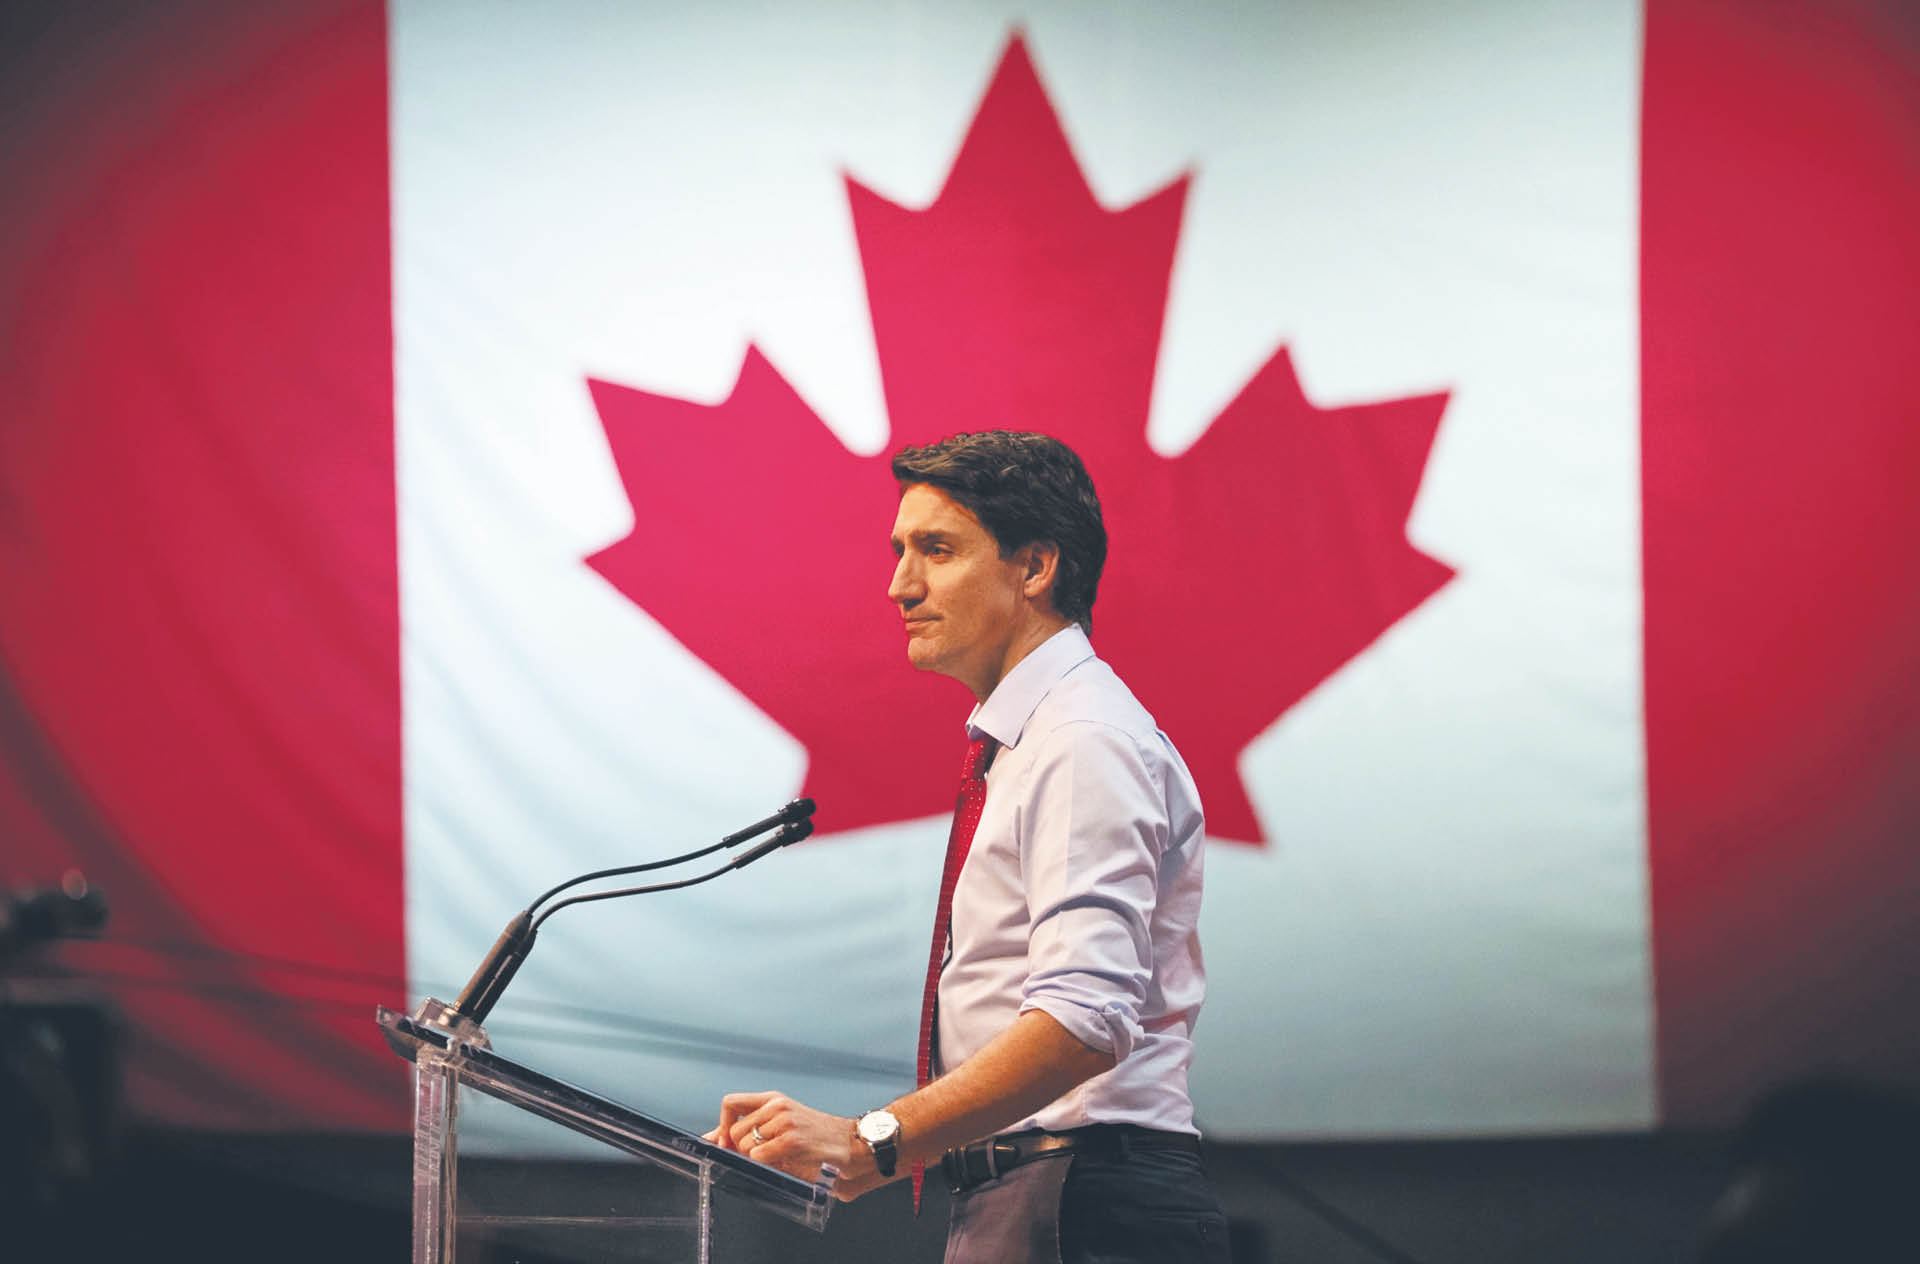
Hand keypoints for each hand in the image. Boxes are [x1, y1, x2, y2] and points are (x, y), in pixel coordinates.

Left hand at [704, 1090, 886, 1201]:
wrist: (850, 1144)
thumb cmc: (817, 1137)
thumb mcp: (781, 1125)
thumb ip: (748, 1130)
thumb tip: (714, 1138)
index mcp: (773, 1099)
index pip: (730, 1103)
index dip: (722, 1126)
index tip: (726, 1141)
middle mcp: (777, 1105)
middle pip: (734, 1130)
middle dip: (739, 1149)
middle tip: (761, 1155)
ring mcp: (785, 1121)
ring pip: (744, 1144)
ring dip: (755, 1157)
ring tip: (779, 1156)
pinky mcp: (792, 1139)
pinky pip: (758, 1156)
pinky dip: (766, 1163)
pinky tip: (786, 1160)